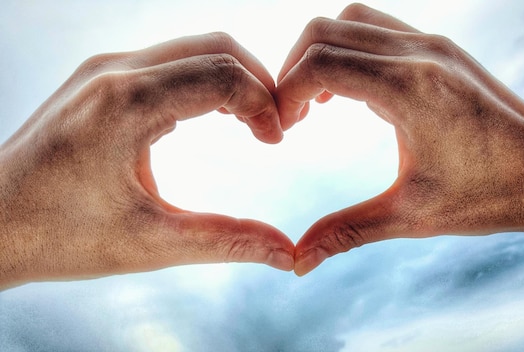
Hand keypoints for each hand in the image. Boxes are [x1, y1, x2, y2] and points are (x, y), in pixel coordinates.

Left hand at [0, 33, 293, 288]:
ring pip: (192, 48)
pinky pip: (167, 62)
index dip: (264, 104)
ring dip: (232, 78)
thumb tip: (287, 254)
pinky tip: (214, 116)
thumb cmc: (55, 236)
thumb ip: (226, 241)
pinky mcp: (98, 79)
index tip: (277, 140)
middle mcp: (112, 72)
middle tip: (276, 125)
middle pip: (214, 47)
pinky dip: (203, 80)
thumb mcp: (150, 244)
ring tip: (252, 122)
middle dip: (257, 82)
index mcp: (124, 104)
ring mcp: (102, 70)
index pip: (222, 74)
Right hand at [276, 4, 523, 275]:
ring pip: (352, 21)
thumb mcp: (414, 216)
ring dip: (321, 55)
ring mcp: (435, 46)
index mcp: (412, 89)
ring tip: (315, 104)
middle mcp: (422, 53)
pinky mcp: (443, 50)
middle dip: (293, 71)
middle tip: (290, 118)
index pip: (320, 63)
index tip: (279, 129)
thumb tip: (299, 261)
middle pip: (326, 31)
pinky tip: (351, 94)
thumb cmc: (494, 195)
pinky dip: (351, 50)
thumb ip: (348, 231)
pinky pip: (380, 30)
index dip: (284, 93)